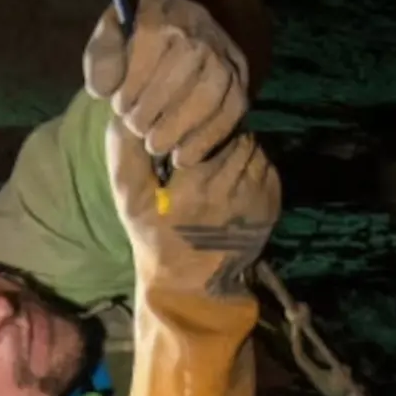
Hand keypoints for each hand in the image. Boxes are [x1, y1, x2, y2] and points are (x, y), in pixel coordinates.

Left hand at [84, 0, 248, 165]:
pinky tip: (181, 157)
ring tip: (154, 146)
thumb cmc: (139, 41)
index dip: (132, 85)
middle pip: (180, 76)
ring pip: (206, 98)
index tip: (120, 107)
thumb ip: (101, 60)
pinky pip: (228, 116)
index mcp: (163, 10)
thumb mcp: (111, 37)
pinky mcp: (239, 84)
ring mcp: (224, 57)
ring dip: (177, 130)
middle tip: (136, 129)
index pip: (151, 47)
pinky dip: (203, 142)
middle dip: (151, 111)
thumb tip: (104, 90)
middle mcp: (200, 29)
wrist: (187, 29)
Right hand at [108, 118, 279, 294]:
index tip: (186, 129)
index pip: (208, 126)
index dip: (198, 120)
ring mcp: (255, 200)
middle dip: (221, 132)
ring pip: (253, 148)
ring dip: (238, 147)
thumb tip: (124, 110)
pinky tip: (233, 180)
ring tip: (218, 160)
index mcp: (194, 185)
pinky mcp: (271, 207)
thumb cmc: (156, 236)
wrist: (190, 285)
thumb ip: (124, 152)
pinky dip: (252, 166)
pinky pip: (266, 167)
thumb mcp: (130, 199)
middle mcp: (230, 191)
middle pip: (235, 134)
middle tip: (205, 141)